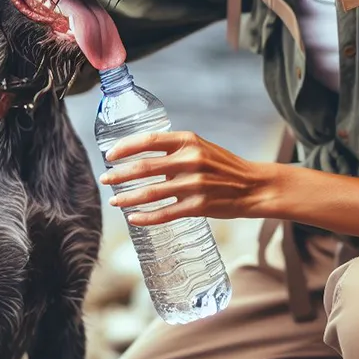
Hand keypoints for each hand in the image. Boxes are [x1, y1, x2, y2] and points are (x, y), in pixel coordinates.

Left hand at [99, 131, 275, 225]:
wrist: (253, 186)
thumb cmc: (224, 166)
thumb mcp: (202, 148)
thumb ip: (176, 151)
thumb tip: (143, 158)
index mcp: (189, 140)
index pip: (149, 140)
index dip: (125, 147)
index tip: (110, 155)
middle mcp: (190, 160)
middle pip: (144, 167)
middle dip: (119, 175)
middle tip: (105, 180)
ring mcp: (194, 184)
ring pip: (150, 192)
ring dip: (127, 198)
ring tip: (115, 201)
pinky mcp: (198, 206)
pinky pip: (164, 213)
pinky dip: (145, 217)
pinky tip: (134, 218)